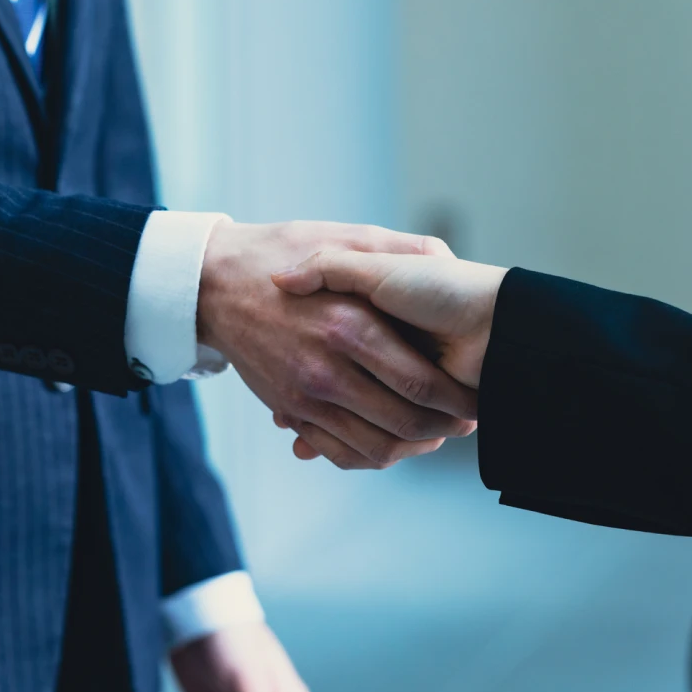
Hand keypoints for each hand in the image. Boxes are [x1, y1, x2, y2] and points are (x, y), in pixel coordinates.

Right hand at [197, 221, 478, 469]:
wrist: (214, 283)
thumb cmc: (282, 251)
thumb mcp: (343, 235)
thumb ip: (397, 248)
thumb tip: (446, 257)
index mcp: (351, 325)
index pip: (420, 383)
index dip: (456, 401)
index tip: (477, 400)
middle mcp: (327, 369)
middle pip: (403, 422)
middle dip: (443, 429)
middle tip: (464, 425)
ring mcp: (306, 396)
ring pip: (374, 447)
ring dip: (411, 449)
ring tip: (433, 436)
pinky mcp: (291, 409)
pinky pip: (338, 452)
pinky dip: (369, 456)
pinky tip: (391, 442)